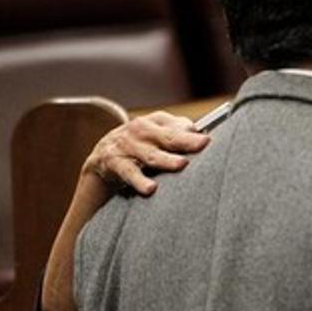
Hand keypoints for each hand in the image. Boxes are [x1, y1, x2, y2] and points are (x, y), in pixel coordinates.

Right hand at [84, 111, 209, 195]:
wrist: (102, 155)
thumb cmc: (142, 144)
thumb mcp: (158, 133)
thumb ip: (180, 133)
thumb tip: (202, 136)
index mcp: (156, 121)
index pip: (178, 126)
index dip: (193, 133)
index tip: (209, 140)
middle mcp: (141, 129)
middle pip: (168, 137)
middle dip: (186, 141)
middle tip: (203, 144)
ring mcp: (128, 145)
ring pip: (151, 155)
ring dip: (166, 160)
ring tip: (182, 164)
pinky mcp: (115, 162)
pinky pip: (130, 173)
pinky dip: (140, 181)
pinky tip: (151, 189)